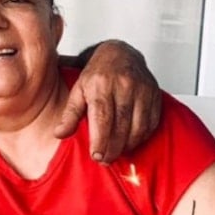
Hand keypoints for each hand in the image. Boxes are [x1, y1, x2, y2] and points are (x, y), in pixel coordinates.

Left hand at [55, 40, 161, 161]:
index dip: (100, 141)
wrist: (120, 54)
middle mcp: (124, 86)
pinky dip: (141, 137)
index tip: (96, 155)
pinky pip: (150, 123)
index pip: (102, 118)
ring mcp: (142, 90)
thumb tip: (59, 134)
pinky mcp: (155, 95)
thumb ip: (69, 114)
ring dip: (127, 146)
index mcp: (101, 85)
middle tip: (104, 159)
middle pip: (121, 127)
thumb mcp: (78, 90)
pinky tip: (130, 141)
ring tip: (116, 152)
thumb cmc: (98, 74)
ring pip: (138, 128)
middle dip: (113, 149)